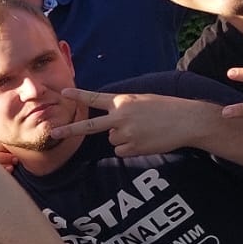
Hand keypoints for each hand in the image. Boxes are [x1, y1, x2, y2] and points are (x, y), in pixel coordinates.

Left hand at [49, 88, 222, 155]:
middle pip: (89, 127)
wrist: (188, 120)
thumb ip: (123, 108)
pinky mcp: (134, 147)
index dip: (78, 96)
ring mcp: (126, 133)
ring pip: (112, 140)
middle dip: (70, 130)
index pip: (95, 98)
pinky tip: (146, 140)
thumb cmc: (166, 108)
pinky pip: (121, 150)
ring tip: (143, 130)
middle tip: (54, 133)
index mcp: (123, 101)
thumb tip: (109, 126)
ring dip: (123, 138)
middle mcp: (121, 117)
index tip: (63, 93)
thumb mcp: (142, 100)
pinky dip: (131, 148)